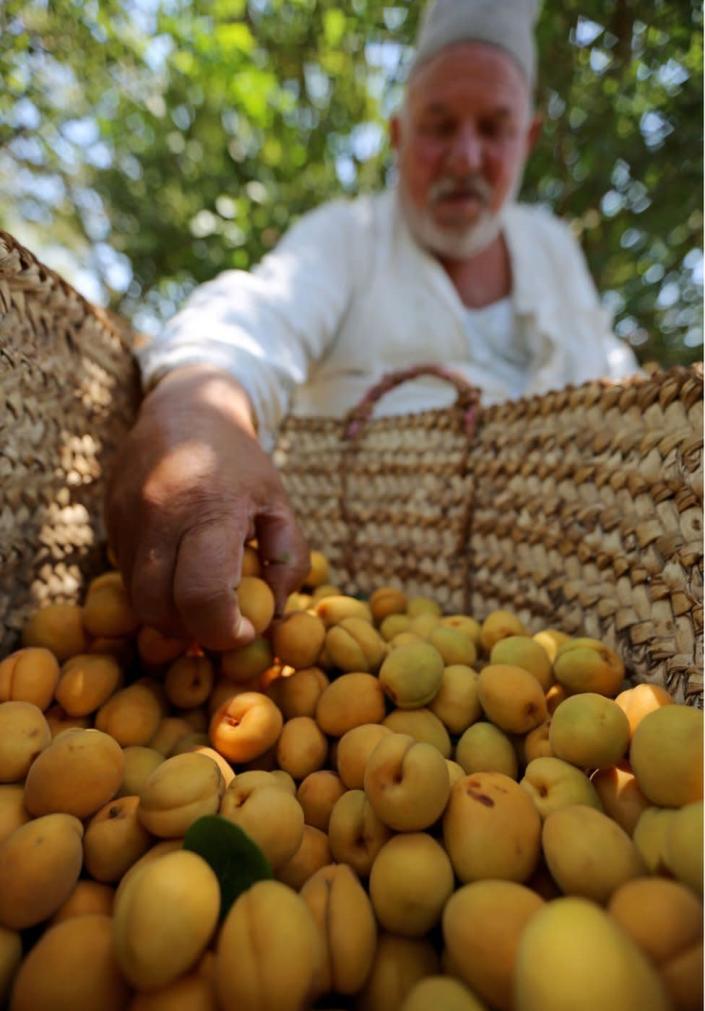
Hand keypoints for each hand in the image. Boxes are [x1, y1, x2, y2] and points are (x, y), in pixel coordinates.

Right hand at [105, 365, 309, 650]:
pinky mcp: (111, 522)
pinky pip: (127, 577)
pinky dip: (154, 590)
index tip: (244, 632)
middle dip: (192, 631)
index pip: (203, 594)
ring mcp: (128, 520)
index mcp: (211, 510)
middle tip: (219, 623)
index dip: (223, 630)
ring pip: (138, 599)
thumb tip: (275, 615)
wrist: (185, 409)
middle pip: (160, 608)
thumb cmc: (239, 462)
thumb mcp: (277, 502)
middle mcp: (160, 517)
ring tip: (200, 598)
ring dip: (169, 615)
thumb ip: (286, 559)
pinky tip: (178, 570)